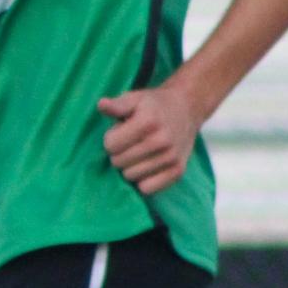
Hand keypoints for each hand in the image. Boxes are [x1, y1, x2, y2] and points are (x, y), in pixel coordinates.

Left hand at [97, 79, 201, 195]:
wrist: (186, 109)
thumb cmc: (153, 105)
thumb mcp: (135, 99)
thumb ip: (117, 105)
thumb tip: (101, 104)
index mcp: (148, 121)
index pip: (110, 146)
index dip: (111, 139)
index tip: (121, 132)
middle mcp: (161, 141)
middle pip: (118, 163)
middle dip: (119, 153)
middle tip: (131, 143)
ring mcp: (171, 157)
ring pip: (130, 177)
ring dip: (130, 167)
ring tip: (139, 153)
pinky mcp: (178, 171)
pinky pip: (147, 189)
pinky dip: (144, 181)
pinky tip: (147, 166)